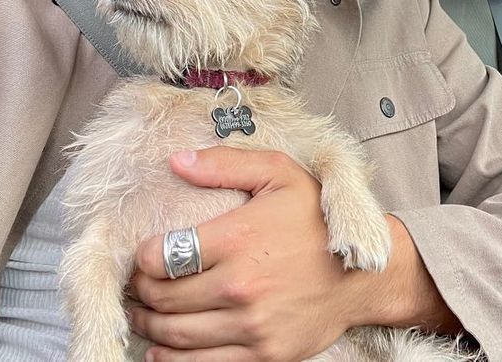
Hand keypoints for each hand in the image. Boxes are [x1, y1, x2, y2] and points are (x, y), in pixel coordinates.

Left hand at [127, 147, 365, 361]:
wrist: (364, 275)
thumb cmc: (317, 221)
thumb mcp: (279, 174)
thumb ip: (225, 164)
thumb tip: (176, 161)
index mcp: (239, 238)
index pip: (163, 256)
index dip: (143, 257)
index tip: (144, 255)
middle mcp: (241, 285)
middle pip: (164, 297)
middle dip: (141, 291)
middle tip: (137, 285)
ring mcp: (251, 325)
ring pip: (175, 334)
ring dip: (149, 324)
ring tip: (144, 312)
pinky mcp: (262, 355)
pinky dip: (171, 359)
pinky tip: (162, 348)